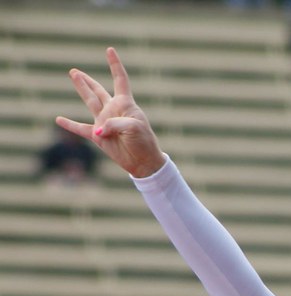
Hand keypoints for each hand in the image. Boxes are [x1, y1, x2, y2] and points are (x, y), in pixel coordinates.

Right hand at [56, 47, 164, 178]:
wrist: (143, 162)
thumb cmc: (143, 142)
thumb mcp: (133, 128)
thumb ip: (114, 124)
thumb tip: (98, 130)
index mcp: (125, 103)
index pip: (120, 79)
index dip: (115, 65)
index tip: (110, 50)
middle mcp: (113, 110)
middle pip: (98, 90)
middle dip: (88, 81)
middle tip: (75, 71)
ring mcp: (104, 122)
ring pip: (90, 102)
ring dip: (82, 89)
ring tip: (73, 75)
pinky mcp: (98, 137)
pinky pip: (81, 129)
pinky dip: (70, 125)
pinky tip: (58, 120)